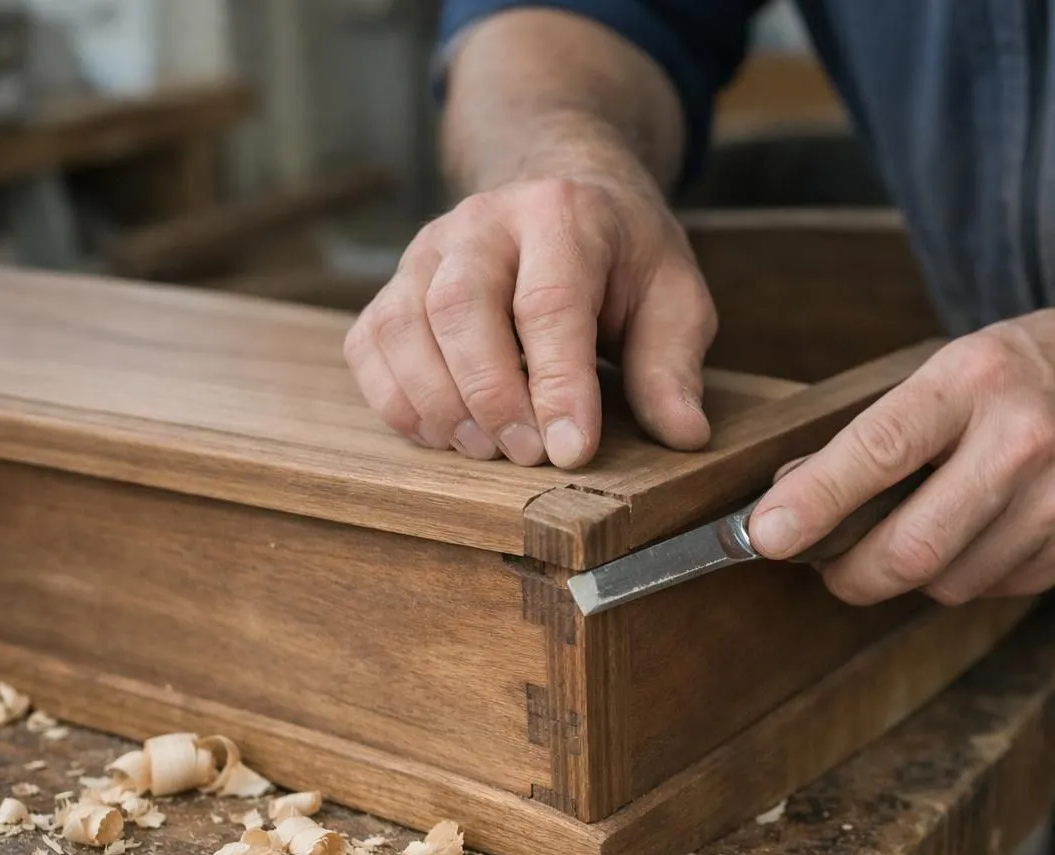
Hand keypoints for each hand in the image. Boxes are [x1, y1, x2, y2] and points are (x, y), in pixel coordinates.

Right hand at [343, 174, 715, 466]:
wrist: (564, 198)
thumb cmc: (623, 260)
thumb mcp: (673, 297)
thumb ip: (672, 364)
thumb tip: (684, 433)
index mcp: (563, 214)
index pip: (549, 302)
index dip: (558, 385)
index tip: (571, 450)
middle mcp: (483, 221)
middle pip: (461, 307)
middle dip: (490, 395)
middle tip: (525, 456)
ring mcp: (428, 250)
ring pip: (404, 325)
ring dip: (438, 403)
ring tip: (485, 451)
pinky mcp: (395, 284)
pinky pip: (370, 344)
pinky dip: (394, 400)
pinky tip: (439, 434)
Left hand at [747, 300, 1054, 604]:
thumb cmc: (1038, 366)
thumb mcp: (957, 364)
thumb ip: (882, 428)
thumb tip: (792, 493)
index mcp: (976, 381)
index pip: (878, 449)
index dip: (813, 501)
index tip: (764, 535)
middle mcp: (1024, 443)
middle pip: (912, 548)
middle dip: (849, 573)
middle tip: (826, 566)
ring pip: (947, 583)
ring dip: (911, 574)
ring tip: (916, 532)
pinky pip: (994, 589)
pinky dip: (966, 574)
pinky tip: (979, 532)